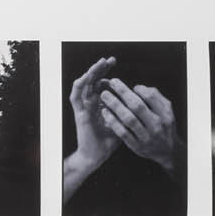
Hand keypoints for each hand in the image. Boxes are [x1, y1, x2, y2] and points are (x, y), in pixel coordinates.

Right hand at [64, 56, 119, 199]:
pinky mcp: (79, 113)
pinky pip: (75, 97)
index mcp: (99, 103)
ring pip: (84, 84)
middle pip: (93, 80)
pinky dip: (79, 86)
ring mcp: (83, 107)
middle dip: (101, 68)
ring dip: (91, 73)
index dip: (106, 71)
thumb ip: (126, 110)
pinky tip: (85, 77)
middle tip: (110, 59)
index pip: (101, 82)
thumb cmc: (109, 140)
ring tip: (100, 64)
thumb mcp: (122, 121)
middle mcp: (90, 103)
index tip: (114, 63)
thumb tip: (139, 99)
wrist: (96, 155)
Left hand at [98, 77, 176, 171]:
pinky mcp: (136, 146)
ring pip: (129, 119)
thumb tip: (137, 88)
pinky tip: (105, 112)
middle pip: (137, 106)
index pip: (151, 97)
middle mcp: (156, 125)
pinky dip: (113, 122)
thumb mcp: (167, 111)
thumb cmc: (163, 126)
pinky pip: (122, 133)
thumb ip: (155, 97)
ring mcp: (146, 137)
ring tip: (105, 95)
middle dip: (123, 92)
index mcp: (164, 114)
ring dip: (115, 106)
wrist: (167, 151)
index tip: (130, 85)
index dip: (138, 88)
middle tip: (112, 83)